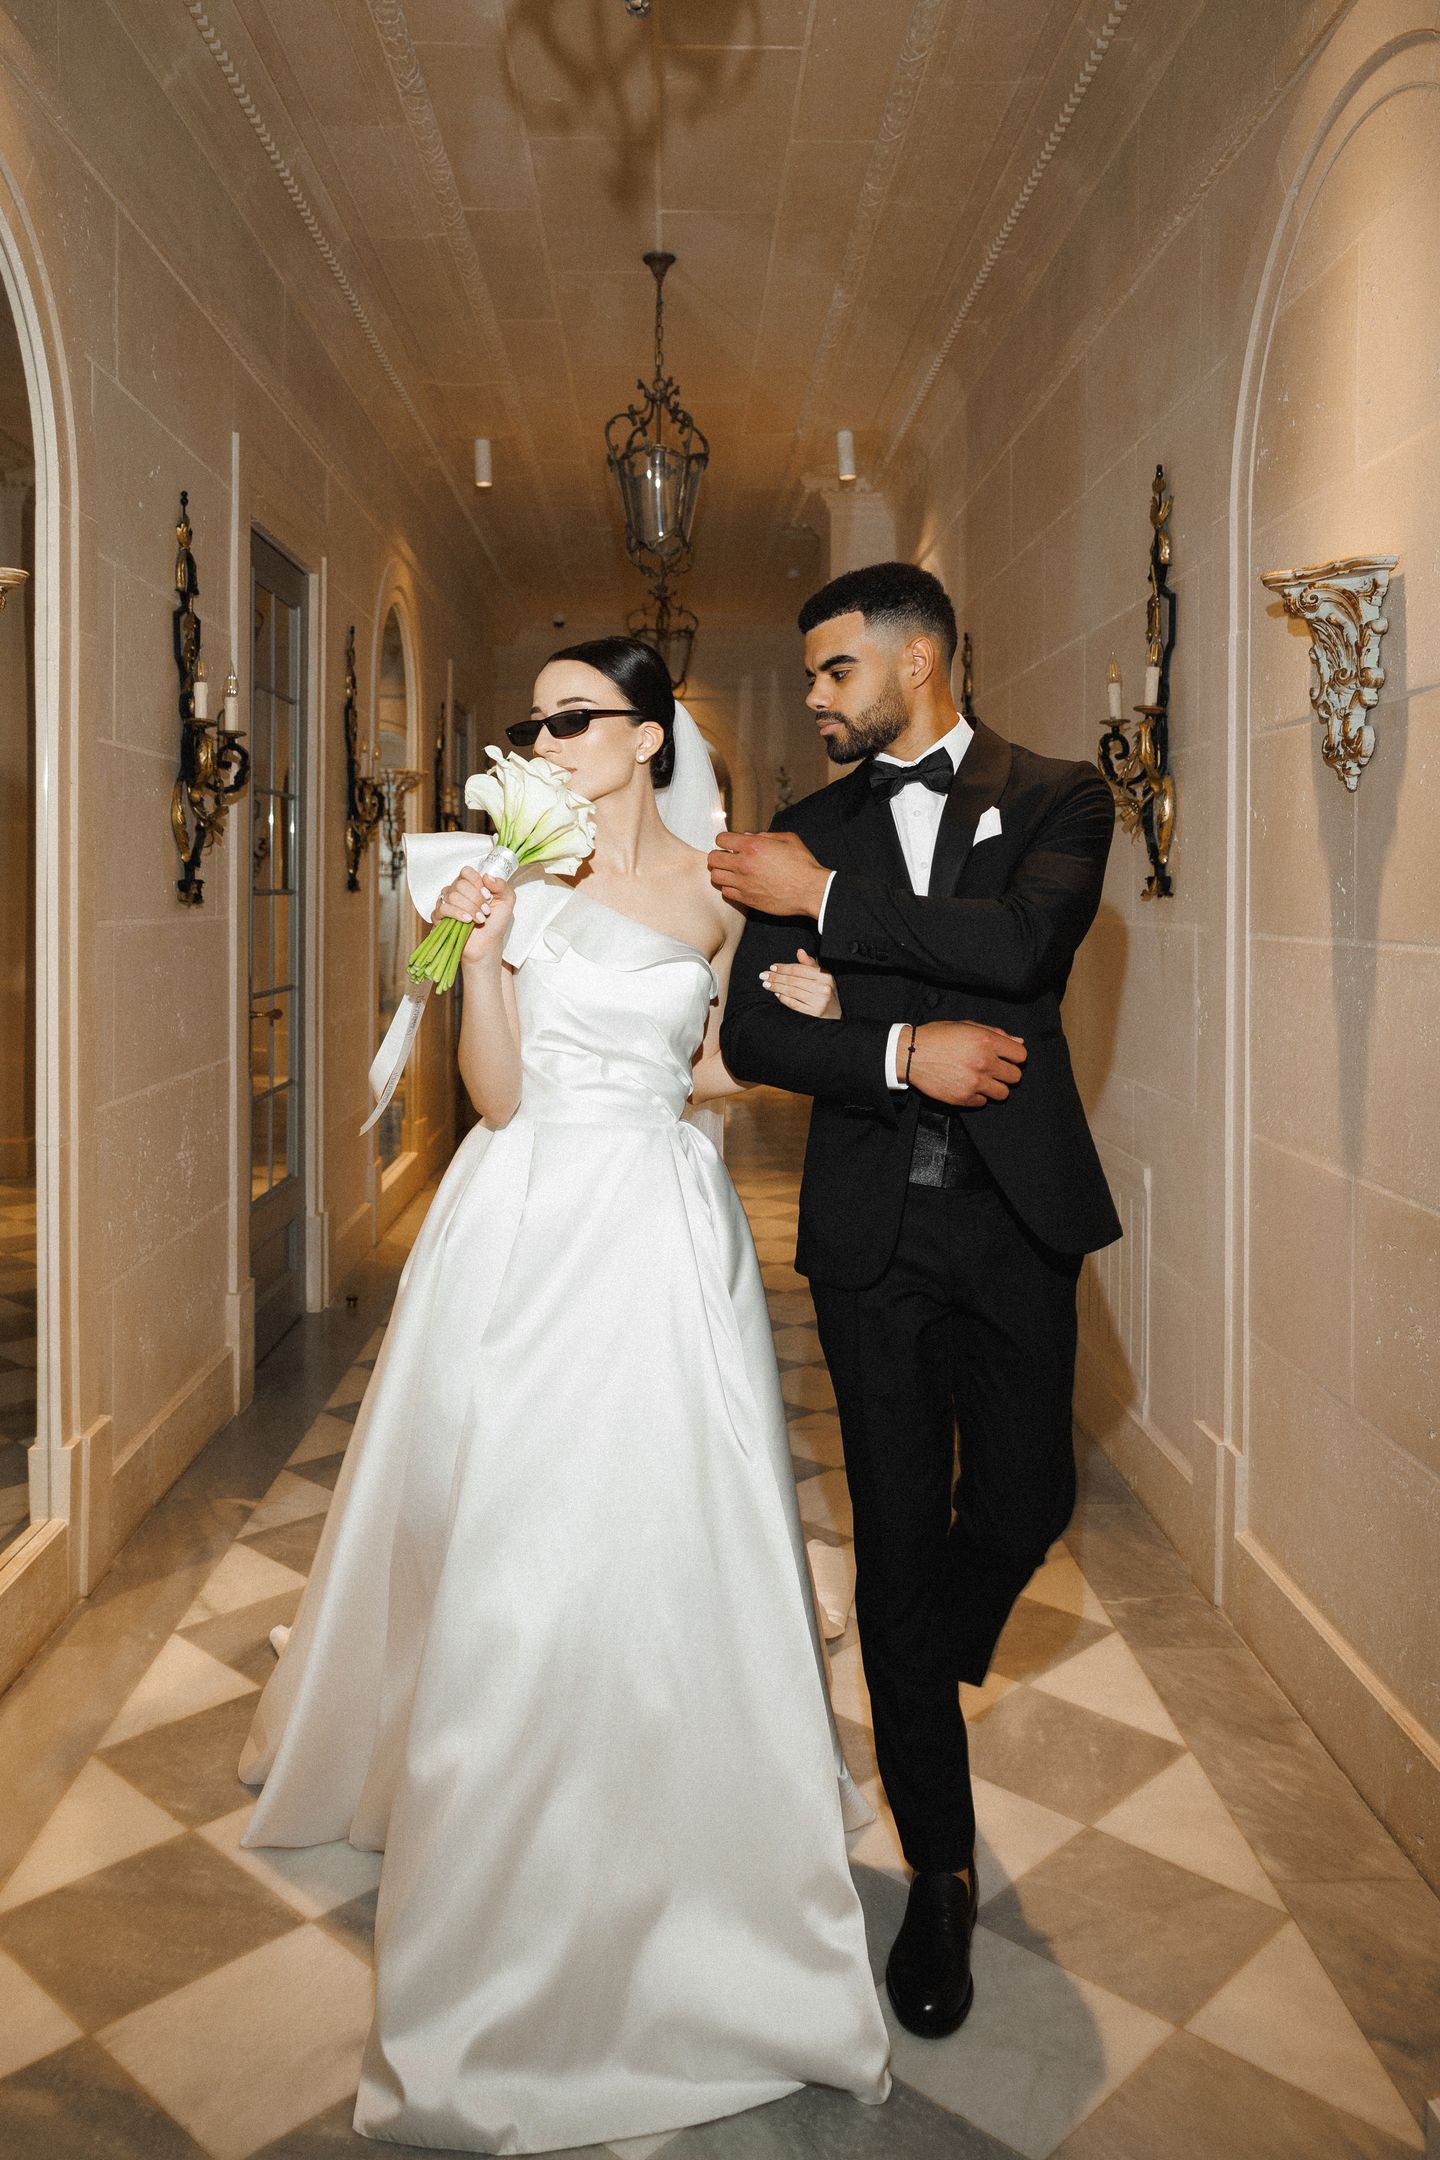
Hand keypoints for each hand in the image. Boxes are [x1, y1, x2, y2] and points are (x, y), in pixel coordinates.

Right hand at [433, 868, 514, 966]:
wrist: (488, 944)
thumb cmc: (495, 923)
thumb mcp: (507, 901)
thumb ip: (502, 885)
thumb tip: (487, 876)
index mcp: (470, 884)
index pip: (466, 872)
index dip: (477, 882)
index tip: (488, 895)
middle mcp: (456, 891)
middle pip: (460, 884)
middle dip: (476, 899)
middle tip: (485, 911)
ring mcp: (446, 903)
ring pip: (452, 896)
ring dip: (469, 908)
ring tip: (480, 919)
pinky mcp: (439, 917)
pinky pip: (443, 908)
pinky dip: (457, 914)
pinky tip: (467, 920)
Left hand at [708, 830, 828, 918]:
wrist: (810, 891)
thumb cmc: (803, 865)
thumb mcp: (788, 839)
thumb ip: (765, 836)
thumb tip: (748, 837)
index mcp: (753, 846)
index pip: (721, 839)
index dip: (724, 840)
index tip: (729, 844)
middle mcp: (744, 864)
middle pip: (713, 859)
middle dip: (718, 856)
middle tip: (726, 858)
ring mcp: (743, 883)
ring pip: (715, 877)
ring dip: (721, 873)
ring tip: (731, 872)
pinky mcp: (747, 899)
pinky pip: (726, 893)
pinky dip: (729, 888)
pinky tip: (739, 885)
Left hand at [762, 949, 841, 1018]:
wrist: (836, 1013)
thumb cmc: (826, 991)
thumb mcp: (822, 976)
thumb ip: (809, 964)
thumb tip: (800, 951)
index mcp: (824, 976)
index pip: (799, 969)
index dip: (784, 968)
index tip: (773, 967)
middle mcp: (823, 987)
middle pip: (793, 980)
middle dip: (776, 977)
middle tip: (764, 975)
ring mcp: (819, 1001)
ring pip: (792, 991)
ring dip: (776, 987)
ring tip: (766, 984)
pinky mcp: (814, 1012)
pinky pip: (794, 1004)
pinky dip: (784, 998)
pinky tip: (776, 994)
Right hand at [905, 1020, 1026, 1106]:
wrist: (910, 1055)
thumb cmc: (937, 1037)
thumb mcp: (966, 1026)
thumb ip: (995, 1033)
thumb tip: (1019, 1042)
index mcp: (986, 1041)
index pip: (1021, 1055)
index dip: (1014, 1057)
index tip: (1006, 1058)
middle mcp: (984, 1062)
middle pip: (1015, 1076)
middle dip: (1007, 1073)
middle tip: (994, 1070)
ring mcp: (974, 1082)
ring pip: (1003, 1093)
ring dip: (995, 1087)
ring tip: (981, 1080)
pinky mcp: (963, 1097)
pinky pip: (983, 1102)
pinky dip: (977, 1096)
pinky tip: (967, 1086)